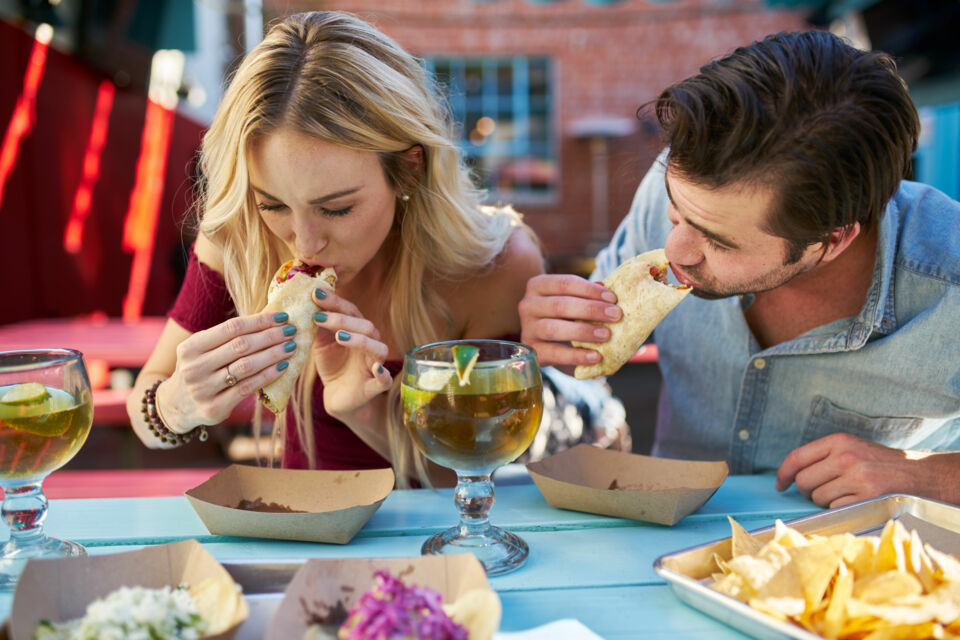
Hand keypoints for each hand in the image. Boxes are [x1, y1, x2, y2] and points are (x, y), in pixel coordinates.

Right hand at [159, 312, 295, 430]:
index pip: (232, 328)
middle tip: (291, 330)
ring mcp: (203, 389)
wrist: (177, 406)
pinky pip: (248, 387)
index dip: (260, 321)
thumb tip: (269, 321)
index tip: (282, 316)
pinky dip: (268, 375)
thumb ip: (227, 338)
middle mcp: (194, 367)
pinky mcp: (214, 408)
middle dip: (271, 336)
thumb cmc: (199, 370)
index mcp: (190, 347)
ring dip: (273, 354)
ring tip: (291, 347)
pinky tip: (283, 367)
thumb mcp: (201, 351)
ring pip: (247, 366)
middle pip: (241, 346)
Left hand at [311, 289, 391, 417]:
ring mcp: (375, 364)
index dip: (335, 302)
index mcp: (359, 331)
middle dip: (342, 320)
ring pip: (378, 348)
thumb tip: (306, 304)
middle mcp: (371, 344)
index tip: (315, 294)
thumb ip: (318, 327)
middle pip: (366, 326)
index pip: (351, 311)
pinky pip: (385, 380)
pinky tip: (377, 369)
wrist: (338, 395)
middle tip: (318, 317)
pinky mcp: (375, 386)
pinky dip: (383, 374)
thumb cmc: (333, 365)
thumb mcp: (321, 343)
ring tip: (340, 336)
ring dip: (360, 340)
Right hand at [518, 273, 621, 366]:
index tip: (612, 298)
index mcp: (538, 286)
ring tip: (606, 335)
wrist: (548, 342)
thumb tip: (608, 291)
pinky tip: (596, 356)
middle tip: (615, 315)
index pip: (565, 284)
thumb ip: (587, 296)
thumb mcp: (573, 301)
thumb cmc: (565, 316)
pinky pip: (554, 353)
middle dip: (591, 310)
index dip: (590, 290)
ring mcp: (528, 329)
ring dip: (583, 331)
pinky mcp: (533, 350)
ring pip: (553, 329)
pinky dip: (576, 355)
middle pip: (560, 306)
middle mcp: (528, 305)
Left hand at [775, 432, 958, 507]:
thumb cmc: (875, 461)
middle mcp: (846, 458)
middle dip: (806, 490)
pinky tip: (851, 501)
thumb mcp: (849, 447)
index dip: (783, 473)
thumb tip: (790, 475)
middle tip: (818, 490)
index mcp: (838, 441)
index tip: (780, 484)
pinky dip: (838, 509)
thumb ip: (822, 456)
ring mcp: (857, 478)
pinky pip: (835, 509)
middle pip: (803, 481)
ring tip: (840, 493)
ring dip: (823, 500)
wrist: (914, 472)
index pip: (797, 457)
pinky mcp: (867, 498)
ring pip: (818, 497)